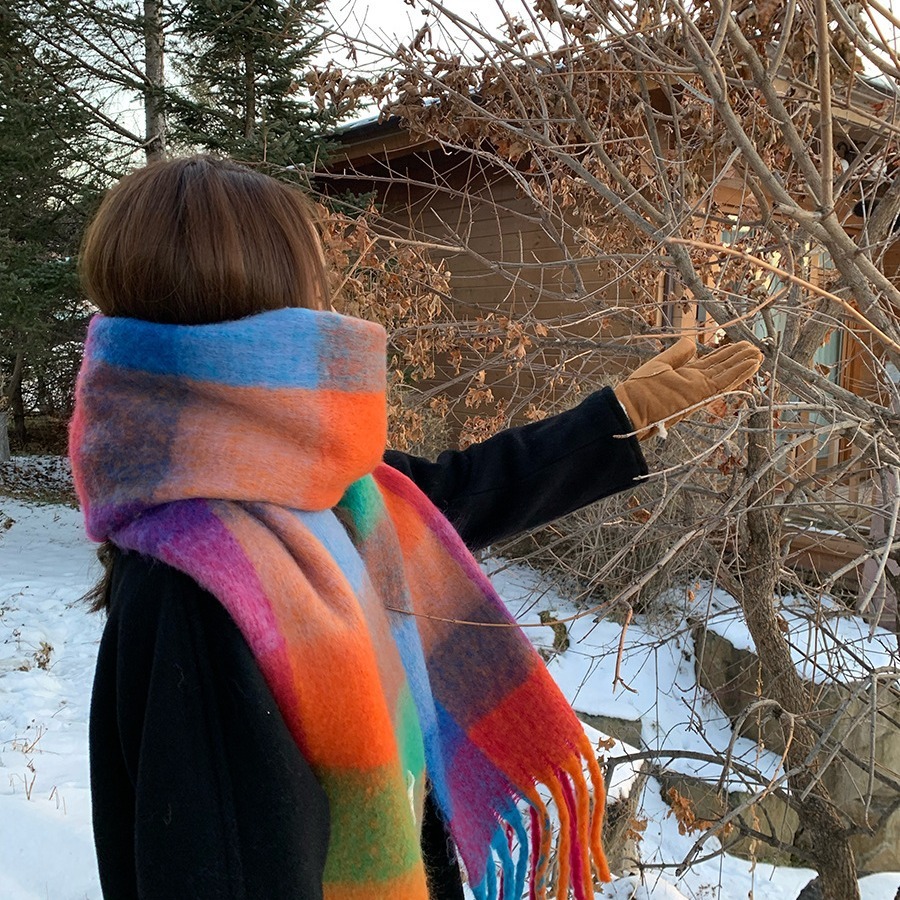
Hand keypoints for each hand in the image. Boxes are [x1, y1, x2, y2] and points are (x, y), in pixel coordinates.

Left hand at [614, 338, 762, 438]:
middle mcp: (696, 382)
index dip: (726, 355)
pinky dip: (740, 372)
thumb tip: (692, 343)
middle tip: (755, 349)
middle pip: (722, 368)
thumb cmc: (641, 389)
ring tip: (759, 355)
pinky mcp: (703, 392)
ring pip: (727, 373)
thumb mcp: (660, 365)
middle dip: (738, 358)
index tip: (740, 346)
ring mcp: (701, 388)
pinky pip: (725, 381)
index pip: (711, 364)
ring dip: (744, 364)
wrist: (632, 408)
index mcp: (686, 376)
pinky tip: (753, 364)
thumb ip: (677, 354)